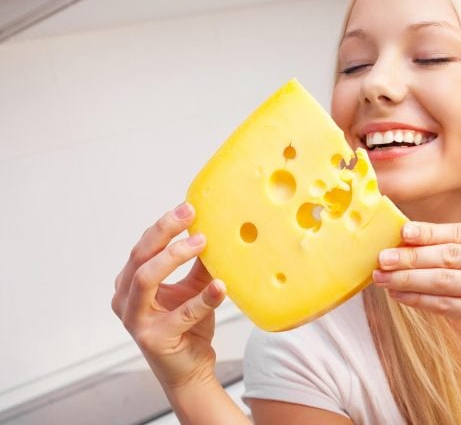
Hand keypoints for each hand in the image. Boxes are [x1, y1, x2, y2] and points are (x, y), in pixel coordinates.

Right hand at [112, 202, 226, 388]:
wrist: (191, 368)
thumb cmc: (189, 325)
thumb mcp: (194, 285)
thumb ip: (198, 261)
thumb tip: (213, 228)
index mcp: (130, 283)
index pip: (143, 246)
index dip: (164, 225)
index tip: (188, 207)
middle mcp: (125, 299)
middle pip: (139, 256)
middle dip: (164, 232)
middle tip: (190, 216)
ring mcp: (136, 320)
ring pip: (146, 278)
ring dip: (174, 256)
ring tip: (202, 243)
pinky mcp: (154, 338)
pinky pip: (181, 313)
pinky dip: (203, 298)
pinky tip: (220, 286)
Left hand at [372, 221, 460, 360]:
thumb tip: (407, 239)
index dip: (428, 232)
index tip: (400, 232)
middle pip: (450, 256)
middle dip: (411, 257)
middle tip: (382, 258)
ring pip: (443, 280)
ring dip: (408, 279)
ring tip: (383, 278)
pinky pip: (446, 304)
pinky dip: (418, 300)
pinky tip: (399, 296)